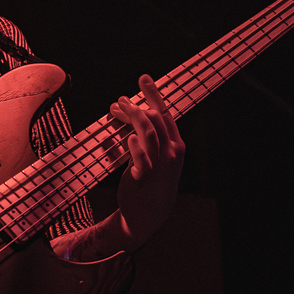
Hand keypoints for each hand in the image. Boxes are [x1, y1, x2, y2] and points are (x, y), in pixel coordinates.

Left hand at [110, 74, 185, 245]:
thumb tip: (130, 112)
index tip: (143, 78)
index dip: (153, 94)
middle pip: (156, 119)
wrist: (148, 215)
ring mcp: (159, 166)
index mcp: (176, 146)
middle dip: (137, 105)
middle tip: (120, 100)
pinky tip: (126, 137)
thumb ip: (147, 136)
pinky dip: (134, 145)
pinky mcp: (144, 178)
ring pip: (148, 133)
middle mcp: (170, 153)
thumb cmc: (152, 181)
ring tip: (117, 108)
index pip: (165, 113)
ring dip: (132, 117)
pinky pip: (141, 158)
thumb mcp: (157, 157)